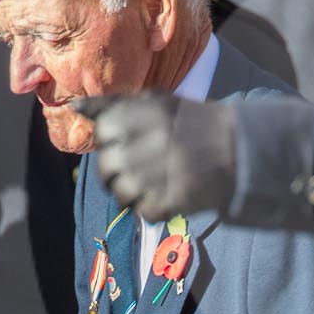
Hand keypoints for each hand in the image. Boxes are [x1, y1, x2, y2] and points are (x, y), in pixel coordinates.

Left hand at [75, 94, 236, 221]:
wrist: (240, 147)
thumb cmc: (192, 122)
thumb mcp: (155, 101)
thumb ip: (112, 105)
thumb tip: (73, 107)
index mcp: (135, 116)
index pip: (103, 134)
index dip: (118, 138)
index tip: (138, 137)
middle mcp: (139, 145)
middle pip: (107, 168)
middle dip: (121, 169)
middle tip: (146, 164)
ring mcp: (151, 177)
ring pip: (120, 194)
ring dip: (135, 190)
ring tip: (158, 179)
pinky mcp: (167, 202)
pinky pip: (143, 212)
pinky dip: (154, 206)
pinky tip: (171, 191)